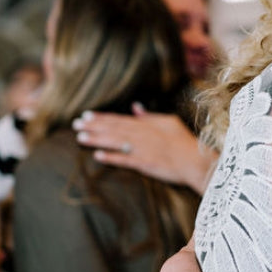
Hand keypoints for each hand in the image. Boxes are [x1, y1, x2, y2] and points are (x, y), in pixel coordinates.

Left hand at [72, 103, 215, 193]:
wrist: (196, 161)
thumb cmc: (185, 141)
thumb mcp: (169, 122)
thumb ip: (150, 116)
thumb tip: (136, 107)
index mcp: (146, 125)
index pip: (119, 119)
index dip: (101, 117)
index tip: (86, 115)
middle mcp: (141, 135)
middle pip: (113, 129)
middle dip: (93, 126)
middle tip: (75, 125)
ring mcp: (142, 149)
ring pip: (115, 142)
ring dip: (96, 140)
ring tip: (79, 138)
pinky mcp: (145, 164)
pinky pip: (124, 160)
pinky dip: (111, 158)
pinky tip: (97, 156)